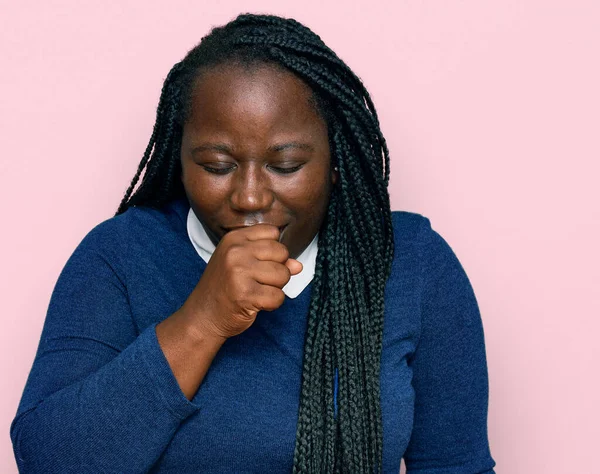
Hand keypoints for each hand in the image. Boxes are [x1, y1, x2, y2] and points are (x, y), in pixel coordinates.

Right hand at [180, 224, 302, 340]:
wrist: (203, 316)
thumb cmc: (224, 288)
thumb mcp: (242, 265)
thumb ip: (271, 260)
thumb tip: (298, 265)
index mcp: (234, 239)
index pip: (272, 232)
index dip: (274, 250)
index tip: (260, 263)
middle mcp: (235, 251)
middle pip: (282, 252)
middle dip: (278, 269)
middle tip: (259, 281)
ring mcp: (239, 272)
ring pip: (283, 274)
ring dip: (276, 287)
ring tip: (257, 291)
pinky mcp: (245, 294)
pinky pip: (278, 296)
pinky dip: (272, 304)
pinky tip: (256, 303)